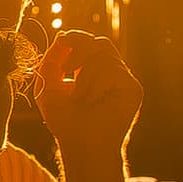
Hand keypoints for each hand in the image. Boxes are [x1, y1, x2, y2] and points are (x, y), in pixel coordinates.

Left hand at [31, 29, 140, 147]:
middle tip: (64, 69)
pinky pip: (113, 70)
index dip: (77, 38)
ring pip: (104, 56)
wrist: (80, 145)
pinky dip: (96, 84)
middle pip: (100, 43)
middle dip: (79, 50)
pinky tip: (93, 102)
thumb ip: (52, 59)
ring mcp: (123, 81)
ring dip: (84, 76)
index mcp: (93, 71)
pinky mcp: (133, 89)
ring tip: (80, 99)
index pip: (90, 43)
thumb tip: (63, 36)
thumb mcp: (48, 85)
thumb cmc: (65, 121)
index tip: (62, 41)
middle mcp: (111, 74)